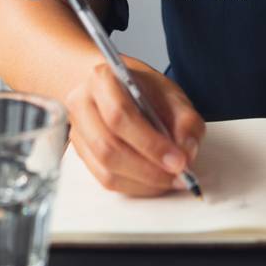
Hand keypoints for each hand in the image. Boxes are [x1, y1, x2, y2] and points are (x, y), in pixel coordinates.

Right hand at [64, 58, 205, 195]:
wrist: (116, 88)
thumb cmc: (143, 89)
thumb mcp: (172, 94)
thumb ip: (185, 121)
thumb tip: (186, 153)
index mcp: (103, 80)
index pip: (120, 116)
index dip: (150, 143)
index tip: (178, 161)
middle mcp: (82, 105)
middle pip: (108, 147)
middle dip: (148, 169)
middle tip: (178, 175)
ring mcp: (79, 132)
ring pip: (105, 170)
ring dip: (143, 182)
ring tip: (170, 180)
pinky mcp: (82, 154)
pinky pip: (105, 179)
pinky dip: (134, 186)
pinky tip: (154, 181)